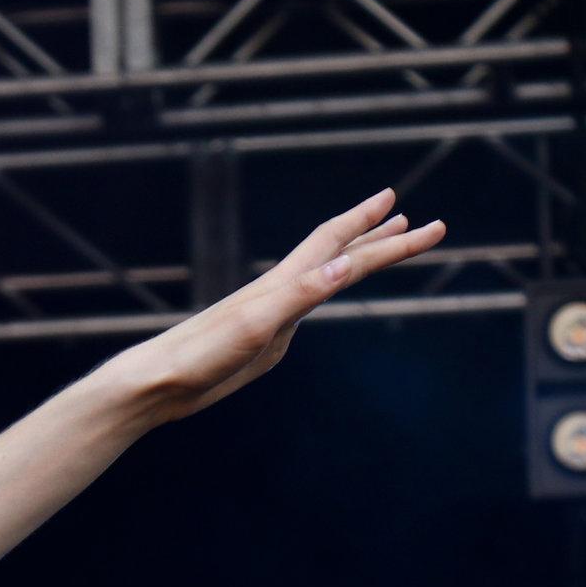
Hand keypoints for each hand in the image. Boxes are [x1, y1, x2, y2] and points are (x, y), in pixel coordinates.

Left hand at [113, 187, 447, 423]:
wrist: (159, 384)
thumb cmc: (199, 355)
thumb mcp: (255, 326)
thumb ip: (298, 296)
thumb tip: (343, 267)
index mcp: (281, 285)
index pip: (335, 244)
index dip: (367, 223)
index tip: (397, 202)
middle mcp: (281, 292)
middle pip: (342, 256)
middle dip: (383, 239)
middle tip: (426, 225)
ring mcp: (275, 314)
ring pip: (329, 276)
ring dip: (361, 256)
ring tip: (389, 240)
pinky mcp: (267, 339)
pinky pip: (310, 304)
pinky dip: (332, 288)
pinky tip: (331, 288)